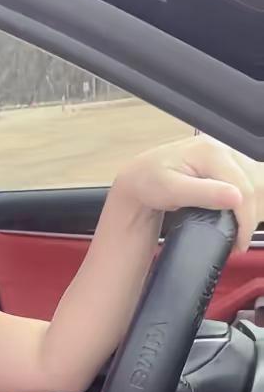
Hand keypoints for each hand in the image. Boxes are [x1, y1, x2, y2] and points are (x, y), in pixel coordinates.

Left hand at [114, 135, 263, 251]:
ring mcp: (224, 152)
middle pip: (252, 184)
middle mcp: (221, 147)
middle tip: (238, 243)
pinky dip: (245, 200)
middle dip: (250, 217)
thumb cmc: (148, 182)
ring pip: (252, 182)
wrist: (138, 177)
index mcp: (210, 152)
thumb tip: (236, 198)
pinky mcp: (224, 160)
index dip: (246, 219)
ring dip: (251, 208)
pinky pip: (245, 180)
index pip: (242, 187)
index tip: (238, 244)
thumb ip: (204, 193)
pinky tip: (237, 215)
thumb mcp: (171, 191)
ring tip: (238, 232)